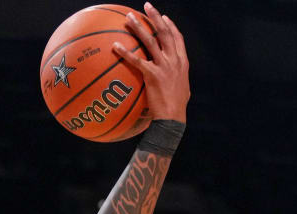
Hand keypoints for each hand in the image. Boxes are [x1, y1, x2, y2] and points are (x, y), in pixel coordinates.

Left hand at [113, 3, 189, 122]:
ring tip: (128, 18)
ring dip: (139, 28)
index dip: (170, 26)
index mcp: (182, 62)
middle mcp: (174, 60)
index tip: (163, 16)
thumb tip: (168, 79)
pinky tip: (114, 46)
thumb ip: (175, 79)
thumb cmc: (175, 107)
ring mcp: (164, 66)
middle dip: (155, 17)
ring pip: (150, 41)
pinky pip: (136, 60)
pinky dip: (125, 52)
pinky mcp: (152, 75)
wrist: (173, 118)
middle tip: (146, 6)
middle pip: (164, 33)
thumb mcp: (181, 89)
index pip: (177, 38)